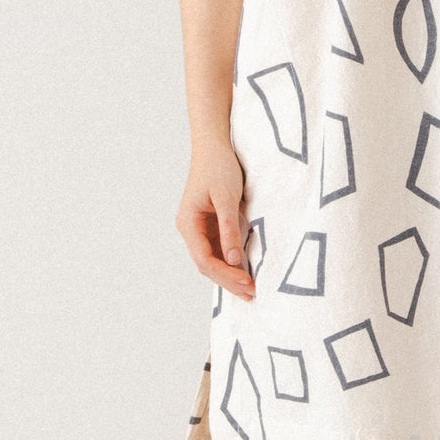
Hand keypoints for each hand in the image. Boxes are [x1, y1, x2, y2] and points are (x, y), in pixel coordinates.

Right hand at [177, 142, 255, 299]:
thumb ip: (229, 229)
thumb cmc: (218, 167)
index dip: (225, 274)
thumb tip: (233, 261)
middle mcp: (190, 229)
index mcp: (188, 222)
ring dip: (230, 275)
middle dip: (228, 280)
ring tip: (250, 289)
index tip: (247, 283)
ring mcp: (199, 228)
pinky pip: (219, 250)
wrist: (214, 146)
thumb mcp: (227, 198)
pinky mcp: (210, 225)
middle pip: (207, 264)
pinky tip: (245, 271)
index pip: (204, 258)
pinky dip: (231, 262)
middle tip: (251, 294)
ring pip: (212, 260)